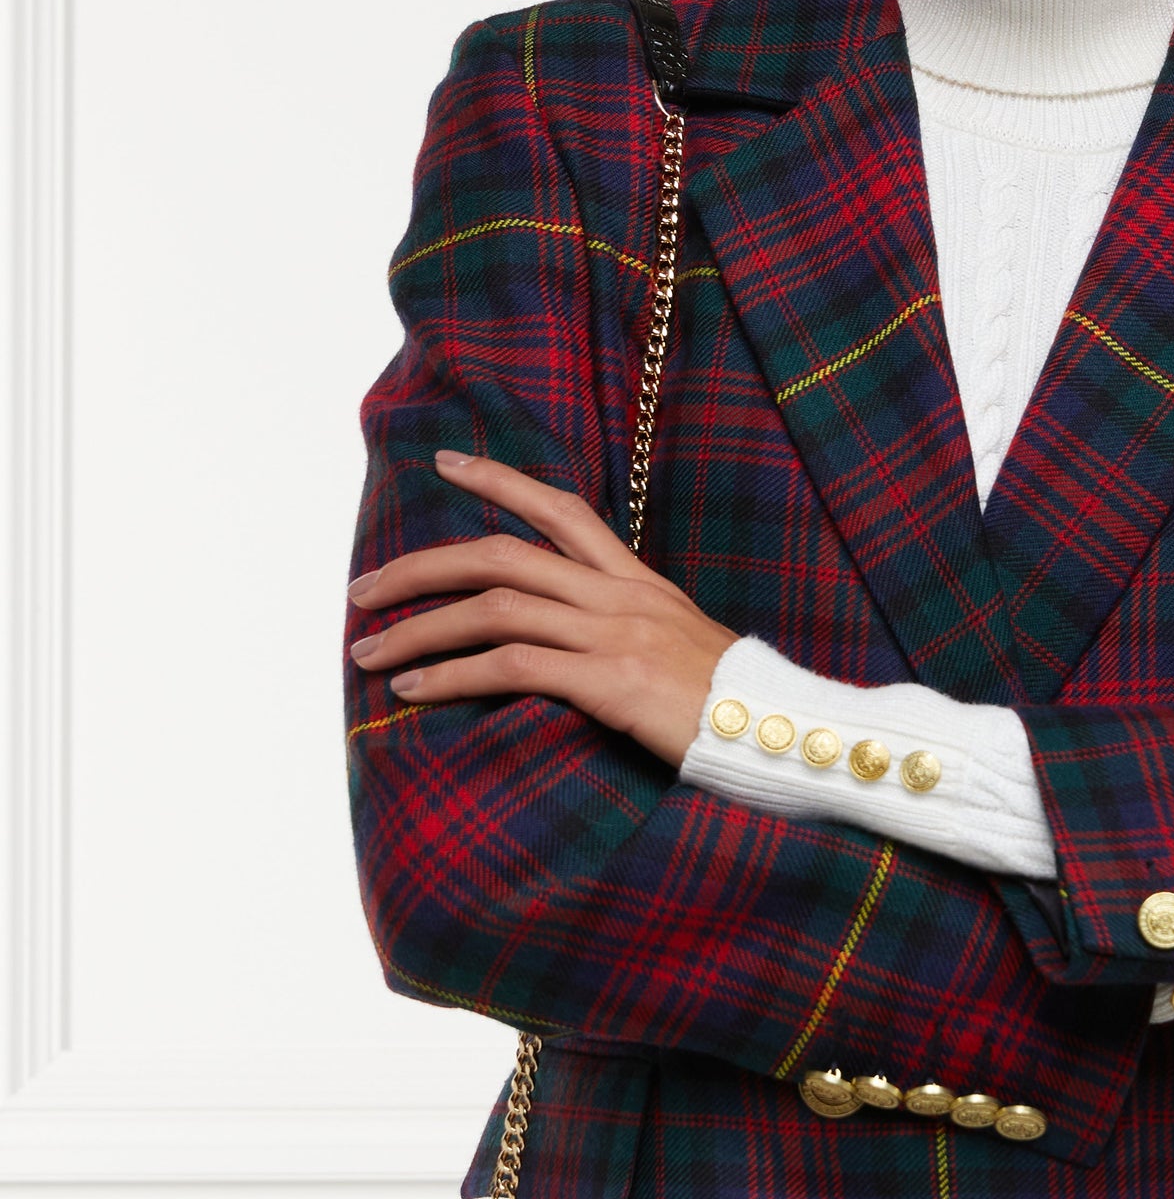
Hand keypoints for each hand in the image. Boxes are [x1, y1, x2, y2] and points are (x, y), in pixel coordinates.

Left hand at [348, 451, 736, 766]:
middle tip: (363, 590)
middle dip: (420, 568)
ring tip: (369, 653)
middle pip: (501, 556)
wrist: (786, 734)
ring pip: (494, 608)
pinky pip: (512, 666)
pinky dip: (451, 675)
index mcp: (638, 582)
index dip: (498, 481)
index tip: (445, 464)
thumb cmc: (736, 707)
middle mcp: (620, 596)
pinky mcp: (609, 680)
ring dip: (419, 628)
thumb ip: (631, 635)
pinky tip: (415, 690)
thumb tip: (580, 646)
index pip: (560, 510)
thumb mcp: (683, 650)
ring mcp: (614, 634)